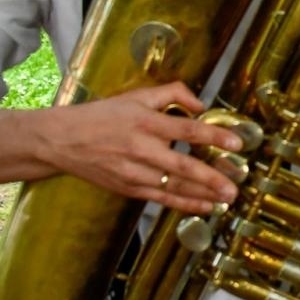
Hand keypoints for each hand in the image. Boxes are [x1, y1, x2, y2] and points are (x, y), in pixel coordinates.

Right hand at [40, 83, 243, 214]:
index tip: (237, 143)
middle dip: (211, 177)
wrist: (62, 141)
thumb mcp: (138, 95)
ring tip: (226, 199)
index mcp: (146, 122)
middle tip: (235, 185)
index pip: (187, 130)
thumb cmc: (103, 115)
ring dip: (202, 194)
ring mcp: (133, 172)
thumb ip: (173, 93)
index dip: (214, 137)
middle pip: (182, 165)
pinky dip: (183, 204)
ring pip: (173, 186)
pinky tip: (204, 206)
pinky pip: (160, 198)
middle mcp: (141, 149)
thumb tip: (201, 104)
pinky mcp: (128, 188)